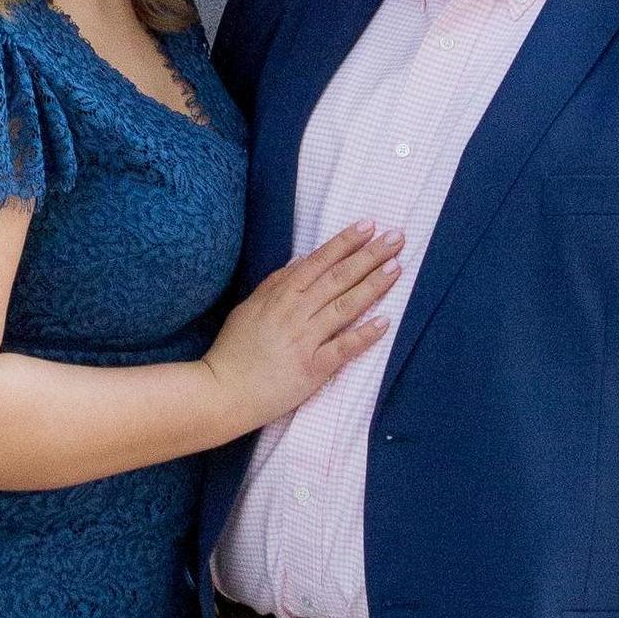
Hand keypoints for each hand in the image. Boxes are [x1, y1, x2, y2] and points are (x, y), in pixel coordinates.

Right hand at [203, 222, 402, 428]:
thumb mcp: (249, 308)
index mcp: (280, 295)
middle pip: (339, 278)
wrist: (222, 392)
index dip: (346, 242)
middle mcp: (295, 312)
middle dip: (369, 255)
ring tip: (396, 268)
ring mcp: (305, 340)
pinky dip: (364, 334)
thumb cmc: (234, 351)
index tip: (369, 226)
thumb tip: (301, 259)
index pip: (319, 261)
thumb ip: (275, 283)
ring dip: (373, 285)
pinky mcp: (312, 368)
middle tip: (396, 238)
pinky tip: (384, 322)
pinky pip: (343, 348)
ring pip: (345, 306)